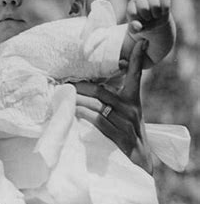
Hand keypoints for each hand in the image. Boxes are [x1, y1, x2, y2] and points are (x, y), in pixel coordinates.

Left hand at [74, 40, 152, 173]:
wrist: (142, 162)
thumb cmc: (127, 132)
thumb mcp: (125, 112)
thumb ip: (111, 98)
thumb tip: (86, 86)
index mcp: (133, 99)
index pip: (136, 75)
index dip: (137, 58)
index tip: (140, 41)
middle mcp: (131, 109)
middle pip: (101, 91)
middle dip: (79, 86)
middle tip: (62, 83)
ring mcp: (126, 123)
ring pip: (96, 105)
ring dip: (76, 100)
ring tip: (61, 96)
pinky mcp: (120, 137)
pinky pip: (97, 121)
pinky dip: (81, 114)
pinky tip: (71, 111)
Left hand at [126, 0, 170, 32]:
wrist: (156, 20)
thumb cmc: (143, 24)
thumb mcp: (136, 29)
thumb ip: (133, 29)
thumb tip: (138, 26)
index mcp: (131, 5)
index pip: (132, 13)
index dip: (138, 20)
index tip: (139, 21)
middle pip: (143, 8)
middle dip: (147, 17)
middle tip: (148, 18)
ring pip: (155, 5)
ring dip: (156, 14)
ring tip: (155, 15)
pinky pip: (165, 3)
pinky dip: (165, 10)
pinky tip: (162, 12)